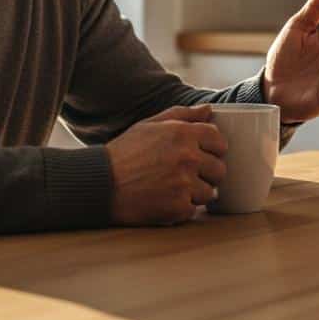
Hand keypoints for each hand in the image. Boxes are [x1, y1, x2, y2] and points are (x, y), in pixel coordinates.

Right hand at [106, 104, 227, 225]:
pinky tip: (165, 200)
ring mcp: (184, 183)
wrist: (98, 184)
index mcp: (183, 134)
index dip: (212, 149)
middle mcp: (188, 157)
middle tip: (187, 175)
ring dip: (196, 192)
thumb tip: (209, 110)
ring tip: (174, 188)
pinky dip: (182, 208)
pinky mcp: (177, 207)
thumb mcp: (150, 125)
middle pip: (219, 169)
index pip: (219, 141)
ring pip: (210, 192)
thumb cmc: (124, 153)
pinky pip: (194, 210)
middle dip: (207, 173)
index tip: (202, 155)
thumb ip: (183, 115)